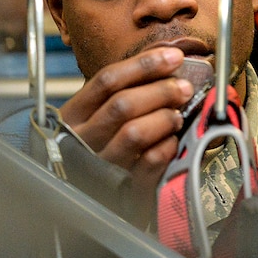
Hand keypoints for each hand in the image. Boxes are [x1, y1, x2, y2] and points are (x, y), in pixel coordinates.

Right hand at [59, 46, 193, 210]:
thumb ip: (121, 95)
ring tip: (177, 115)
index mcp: (74, 116)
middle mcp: (82, 139)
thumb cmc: (95, 149)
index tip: (172, 58)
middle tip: (184, 87)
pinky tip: (172, 142)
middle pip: (122, 104)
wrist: (82, 200)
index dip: (143, 65)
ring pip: (134, 133)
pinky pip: (148, 163)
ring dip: (164, 118)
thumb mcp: (94, 118)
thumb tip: (167, 66)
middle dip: (160, 90)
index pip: (107, 80)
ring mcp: (100, 164)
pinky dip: (166, 147)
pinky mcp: (120, 189)